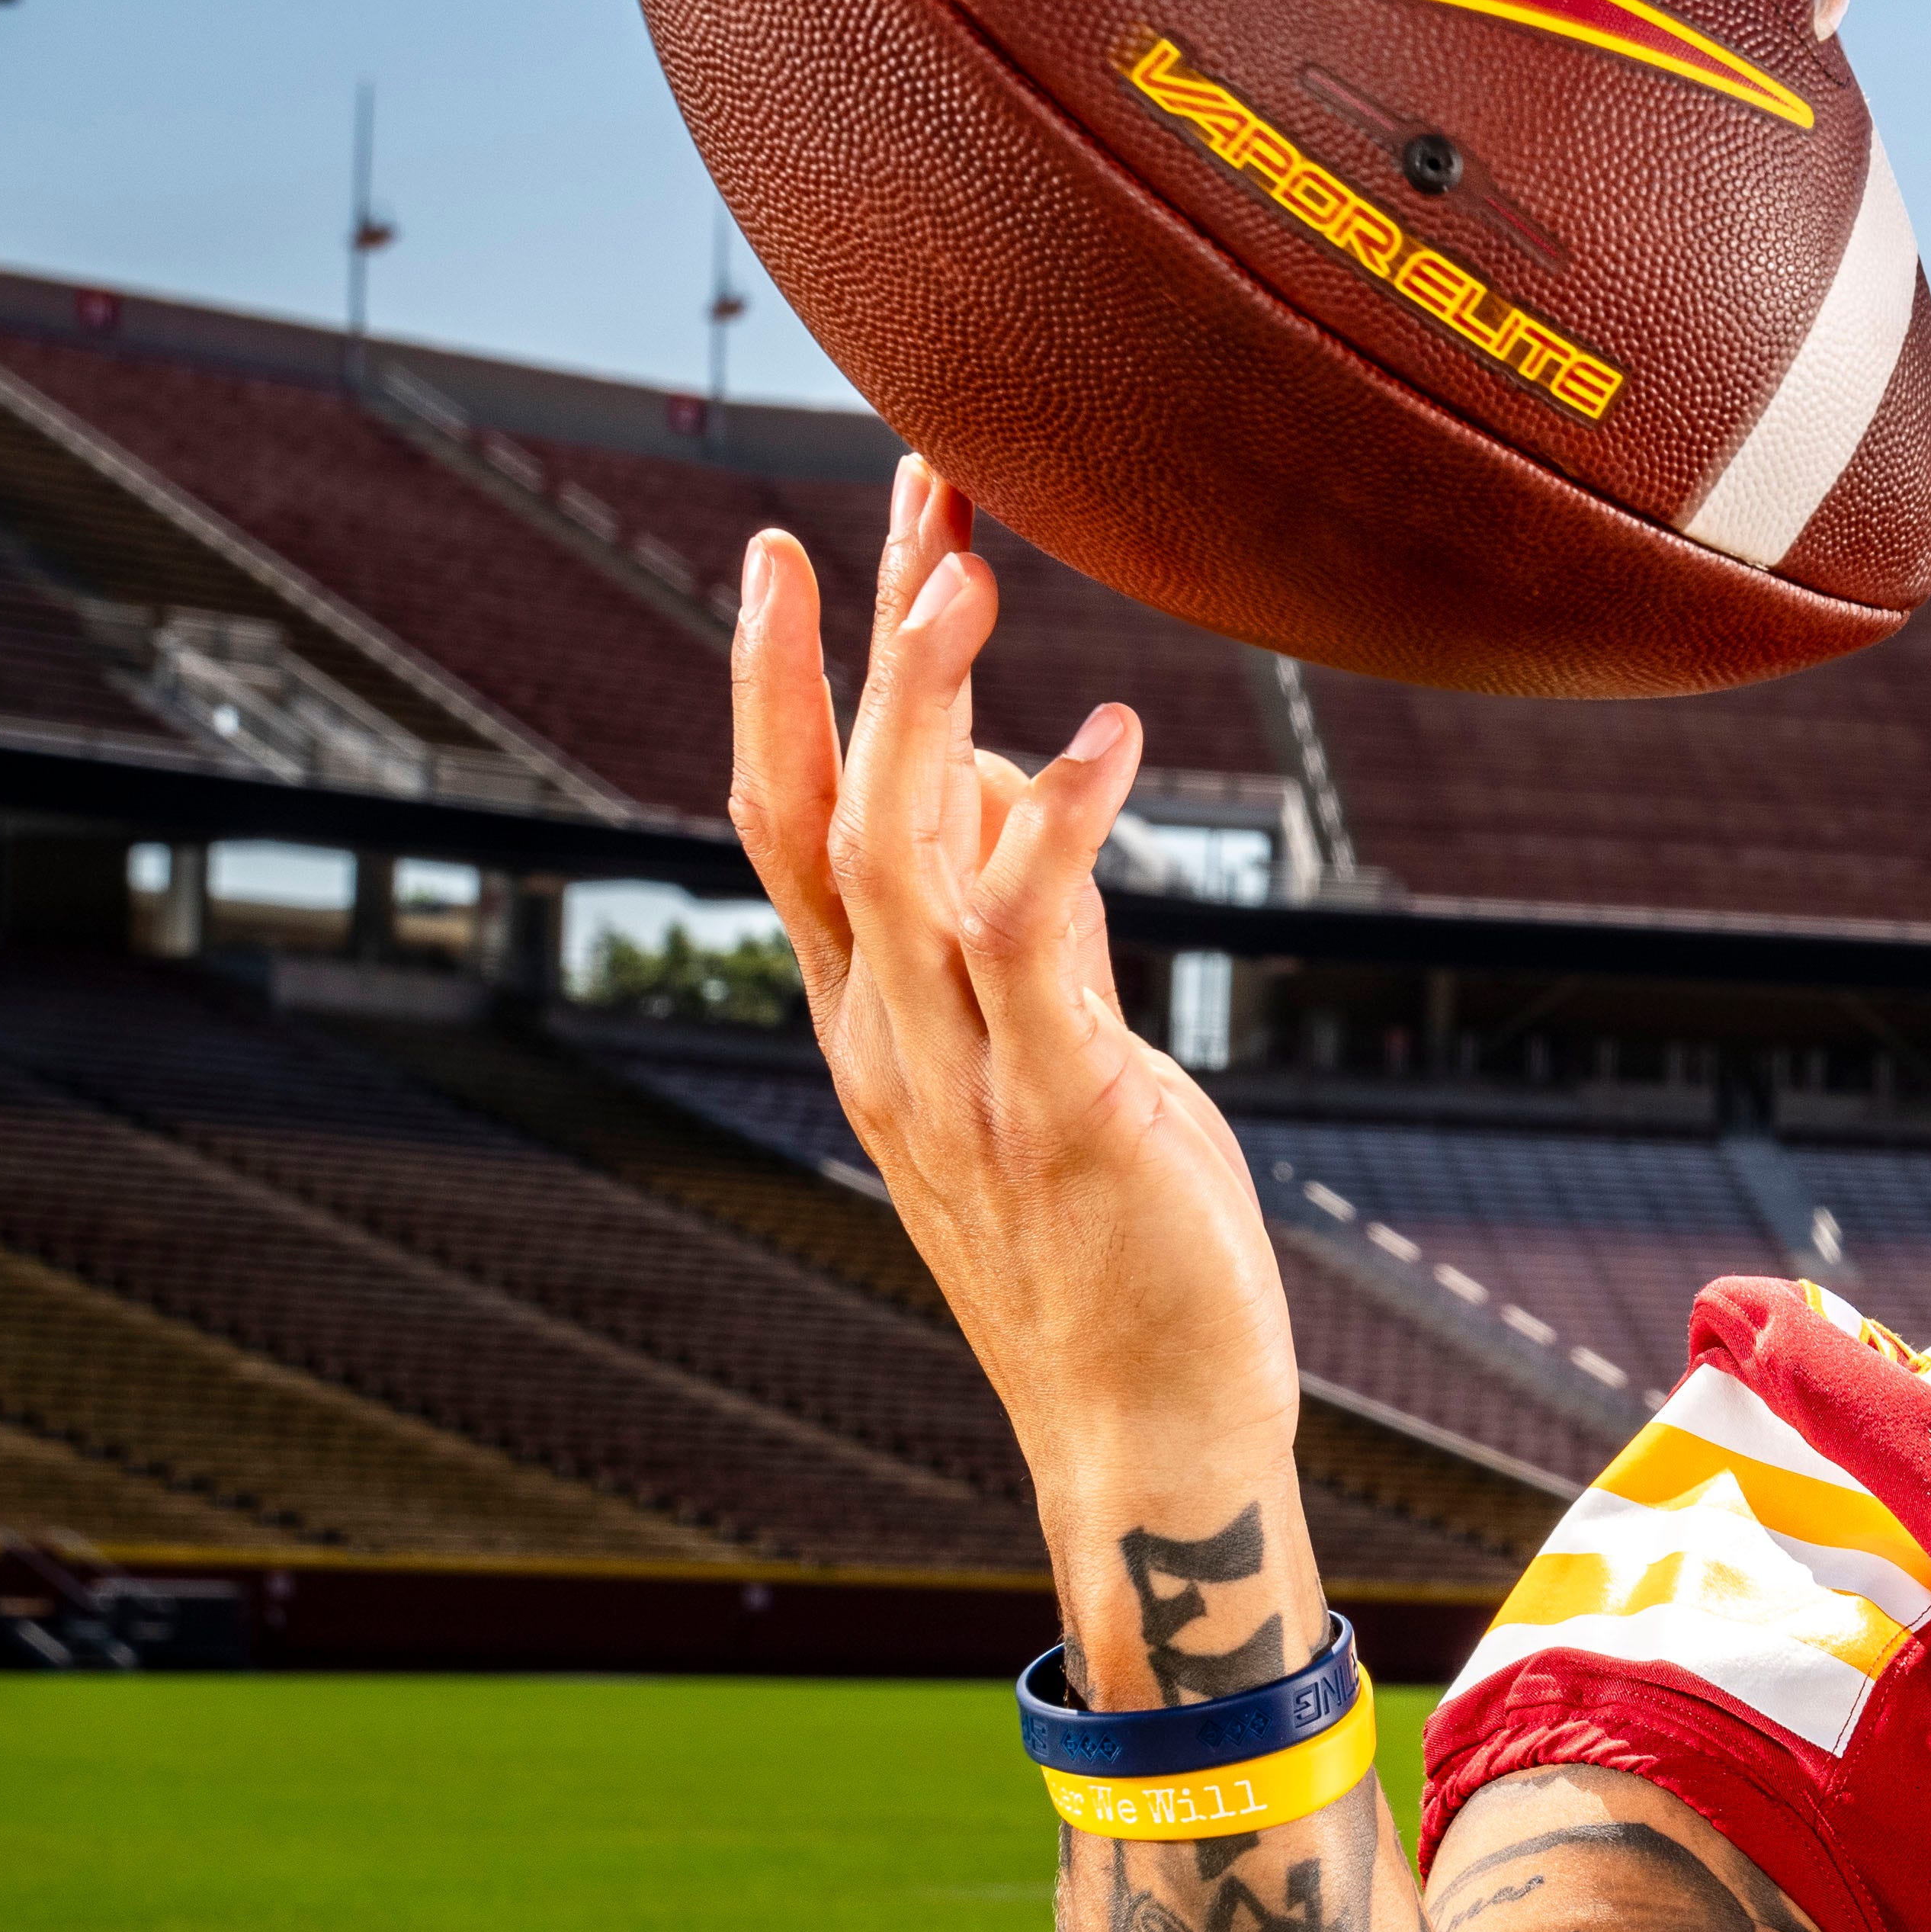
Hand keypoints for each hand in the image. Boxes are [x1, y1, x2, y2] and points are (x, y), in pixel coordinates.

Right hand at [729, 459, 1298, 1631]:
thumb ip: (1040, 929)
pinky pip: (1036, 942)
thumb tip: (1031, 792)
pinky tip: (1107, 732)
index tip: (790, 550)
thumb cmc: (1118, 1251)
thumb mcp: (1065, 1060)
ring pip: (902, 852)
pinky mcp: (1061, 1111)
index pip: (793, 821)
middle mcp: (891, 1038)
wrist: (1148, 1437)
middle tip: (888, 495)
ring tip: (965, 560)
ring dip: (927, 698)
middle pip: (826, 805)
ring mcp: (962, 1076)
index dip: (782, 684)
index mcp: (875, 1024)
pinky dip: (1061, 825)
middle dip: (843, 643)